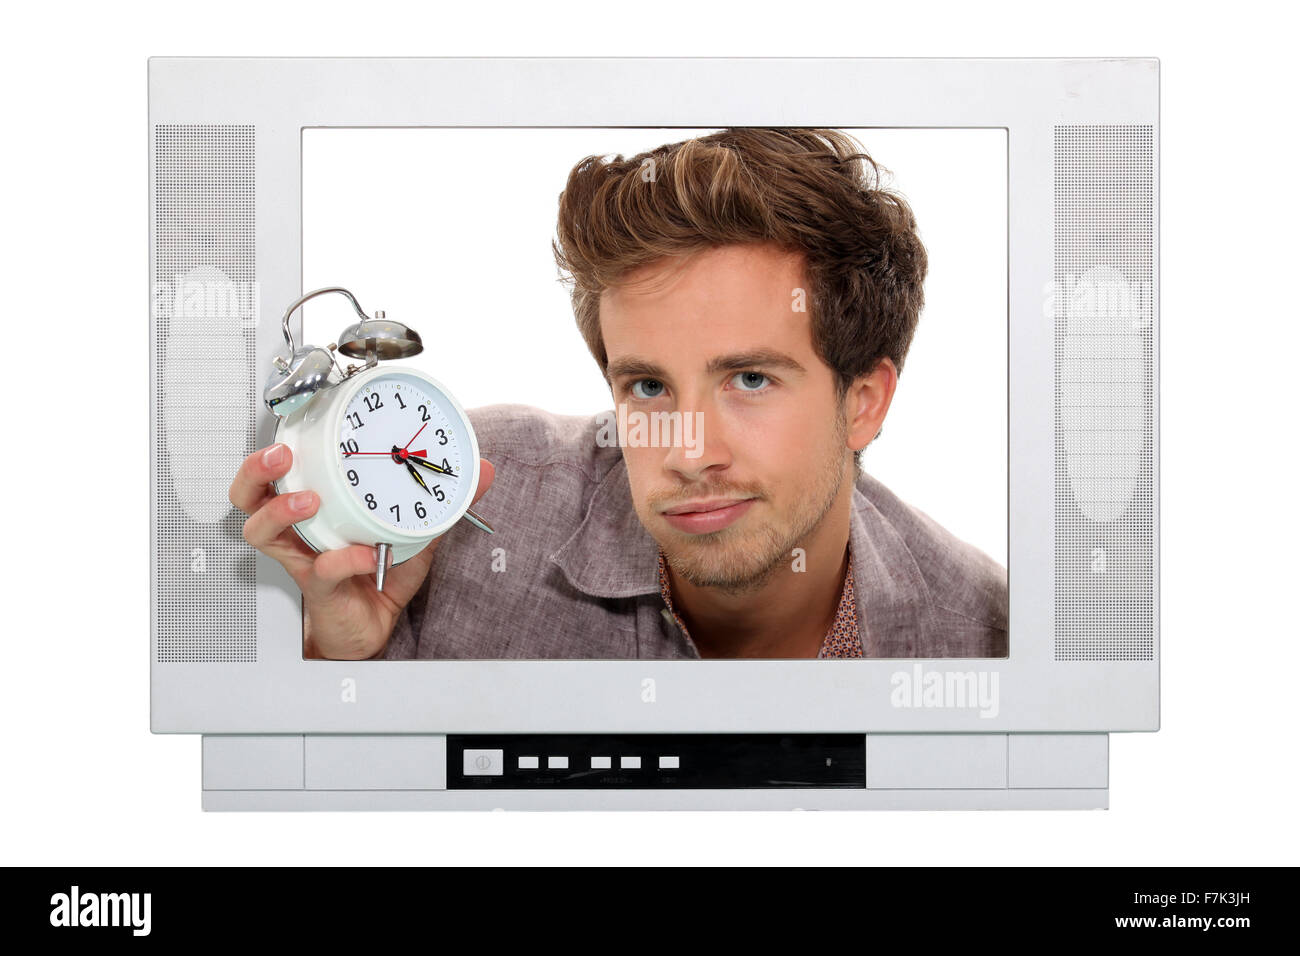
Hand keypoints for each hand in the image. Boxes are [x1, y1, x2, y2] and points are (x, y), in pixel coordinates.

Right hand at [228, 442, 495, 659]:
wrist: (371, 628)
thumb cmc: (379, 574)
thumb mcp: (416, 528)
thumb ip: (445, 500)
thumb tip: (482, 471)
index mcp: (316, 503)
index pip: (284, 465)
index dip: (280, 439)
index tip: (302, 413)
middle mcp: (299, 527)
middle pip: (250, 492)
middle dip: (256, 468)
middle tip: (281, 453)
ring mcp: (303, 556)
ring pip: (261, 529)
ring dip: (281, 510)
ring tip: (308, 501)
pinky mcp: (318, 586)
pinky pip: (321, 570)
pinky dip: (342, 560)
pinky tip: (362, 554)